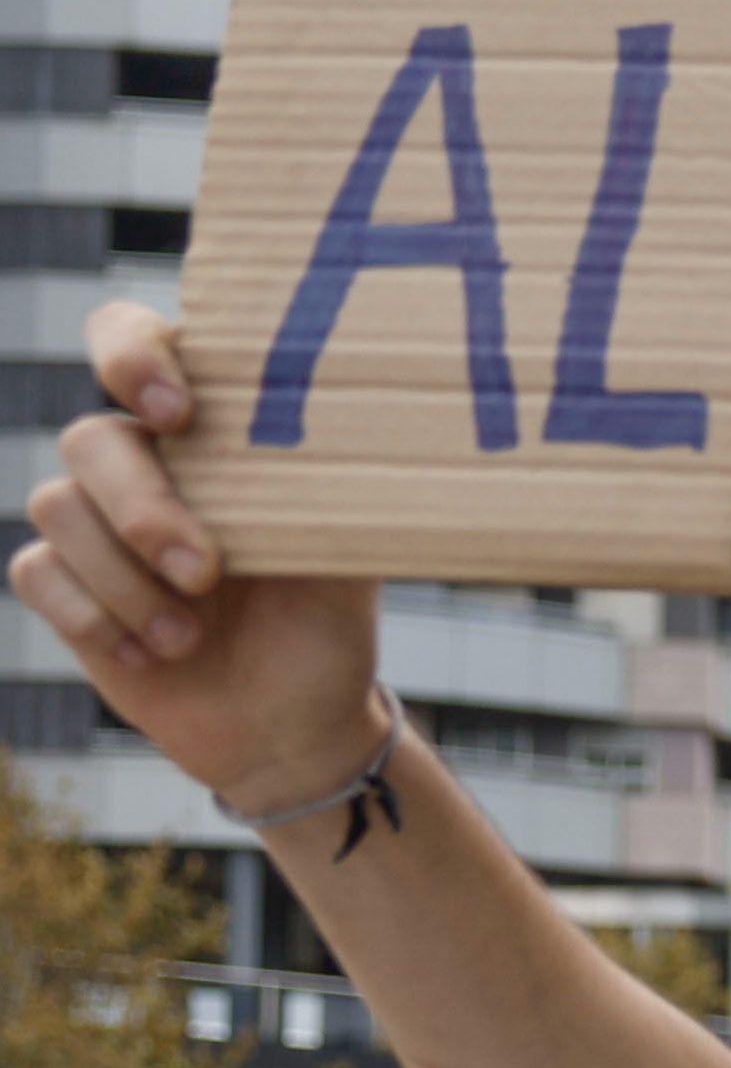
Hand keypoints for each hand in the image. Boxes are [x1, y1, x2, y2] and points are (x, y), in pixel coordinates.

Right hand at [11, 305, 381, 809]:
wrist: (290, 725)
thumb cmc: (323, 624)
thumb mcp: (343, 553)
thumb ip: (328, 486)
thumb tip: (356, 429)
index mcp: (209, 433)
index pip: (137, 342)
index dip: (133, 355)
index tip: (177, 413)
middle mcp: (144, 464)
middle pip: (91, 440)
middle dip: (143, 511)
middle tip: (206, 575)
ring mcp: (96, 522)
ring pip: (57, 507)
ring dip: (127, 582)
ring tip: (191, 637)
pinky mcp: (65, 583)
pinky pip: (38, 571)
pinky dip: (95, 618)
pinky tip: (153, 656)